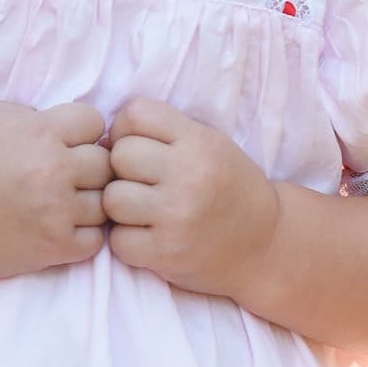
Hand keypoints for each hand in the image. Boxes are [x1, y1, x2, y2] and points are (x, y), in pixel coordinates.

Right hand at [0, 99, 111, 281]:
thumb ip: (33, 114)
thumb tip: (70, 124)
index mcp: (39, 133)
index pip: (95, 122)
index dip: (81, 131)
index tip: (64, 143)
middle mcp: (53, 171)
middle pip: (107, 163)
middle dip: (89, 166)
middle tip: (65, 176)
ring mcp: (56, 212)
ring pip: (106, 202)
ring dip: (89, 202)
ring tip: (63, 202)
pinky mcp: (53, 248)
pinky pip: (96, 240)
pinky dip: (84, 234)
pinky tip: (62, 225)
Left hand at [102, 97, 280, 296]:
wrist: (265, 244)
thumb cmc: (228, 189)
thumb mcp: (210, 144)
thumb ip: (164, 133)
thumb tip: (102, 140)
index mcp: (200, 141)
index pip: (135, 114)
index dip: (128, 130)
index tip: (142, 149)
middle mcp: (190, 176)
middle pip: (119, 156)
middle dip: (124, 170)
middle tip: (143, 184)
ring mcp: (177, 216)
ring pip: (112, 198)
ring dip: (121, 207)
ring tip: (144, 212)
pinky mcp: (167, 253)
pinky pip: (118, 240)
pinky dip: (127, 241)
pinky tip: (148, 237)